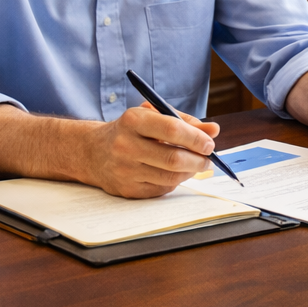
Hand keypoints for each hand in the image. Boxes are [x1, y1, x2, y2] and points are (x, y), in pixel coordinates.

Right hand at [73, 102, 220, 198]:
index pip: (172, 130)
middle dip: (199, 160)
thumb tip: (214, 130)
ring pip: (170, 177)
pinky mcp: (126, 189)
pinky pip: (161, 189)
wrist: (94, 151)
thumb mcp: (153, 116)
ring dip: (190, 172)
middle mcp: (125, 145)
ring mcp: (124, 170)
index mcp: (133, 120)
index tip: (210, 143)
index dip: (196, 138)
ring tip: (196, 165)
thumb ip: (184, 122)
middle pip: (173, 158)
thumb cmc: (131, 131)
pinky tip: (175, 173)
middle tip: (208, 159)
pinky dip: (175, 182)